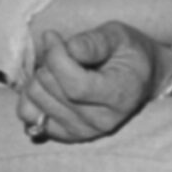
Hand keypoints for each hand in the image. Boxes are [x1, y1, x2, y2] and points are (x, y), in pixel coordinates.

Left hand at [15, 22, 171, 143]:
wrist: (140, 80)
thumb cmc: (129, 54)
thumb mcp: (118, 36)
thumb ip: (94, 42)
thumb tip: (68, 48)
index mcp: (119, 96)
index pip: (75, 85)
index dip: (56, 57)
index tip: (52, 36)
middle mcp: (101, 121)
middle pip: (52, 90)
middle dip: (48, 62)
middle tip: (61, 50)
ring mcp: (82, 132)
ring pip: (37, 100)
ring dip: (39, 77)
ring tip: (57, 67)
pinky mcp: (65, 135)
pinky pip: (30, 116)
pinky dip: (31, 96)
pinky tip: (47, 84)